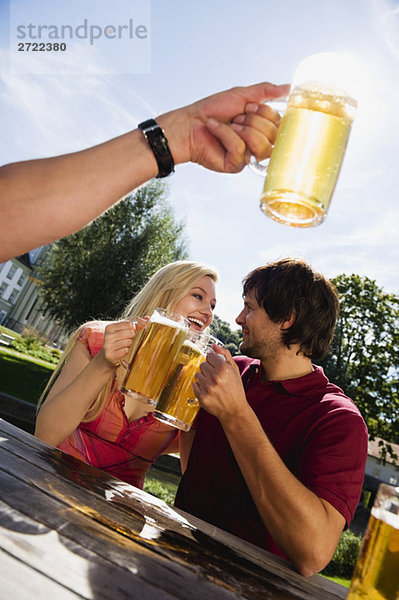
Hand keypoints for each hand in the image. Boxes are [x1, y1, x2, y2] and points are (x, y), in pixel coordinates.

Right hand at [98, 317, 147, 368]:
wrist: (108, 356)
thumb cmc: (119, 341)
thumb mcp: (125, 330)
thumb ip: (136, 324)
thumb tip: (148, 318)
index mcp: (110, 327)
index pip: (129, 324)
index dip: (132, 328)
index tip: (129, 331)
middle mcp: (107, 336)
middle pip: (130, 333)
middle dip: (131, 337)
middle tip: (126, 340)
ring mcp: (107, 346)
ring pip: (128, 342)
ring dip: (129, 344)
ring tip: (123, 346)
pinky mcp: (110, 355)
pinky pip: (125, 351)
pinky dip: (126, 351)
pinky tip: (121, 351)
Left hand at [158, 82, 289, 172]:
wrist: (190, 123)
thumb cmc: (212, 110)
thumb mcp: (241, 95)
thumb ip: (265, 92)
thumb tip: (287, 88)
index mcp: (261, 128)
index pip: (280, 125)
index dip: (266, 113)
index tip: (247, 107)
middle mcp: (257, 144)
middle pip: (274, 136)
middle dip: (254, 120)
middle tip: (236, 117)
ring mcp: (247, 157)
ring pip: (262, 147)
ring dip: (245, 129)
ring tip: (230, 124)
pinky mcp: (235, 165)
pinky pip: (241, 149)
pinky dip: (226, 134)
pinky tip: (216, 129)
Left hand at [193, 345, 247, 421]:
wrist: (234, 410)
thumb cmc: (235, 389)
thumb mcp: (235, 369)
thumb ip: (225, 354)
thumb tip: (213, 346)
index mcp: (223, 369)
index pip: (209, 356)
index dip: (213, 361)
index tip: (217, 367)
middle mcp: (214, 377)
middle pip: (202, 365)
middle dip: (208, 370)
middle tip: (216, 378)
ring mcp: (207, 388)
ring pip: (197, 374)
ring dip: (204, 378)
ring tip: (213, 385)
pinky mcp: (201, 397)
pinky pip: (194, 385)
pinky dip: (200, 387)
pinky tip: (208, 391)